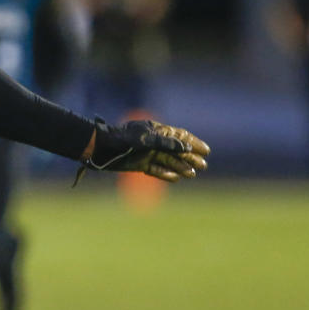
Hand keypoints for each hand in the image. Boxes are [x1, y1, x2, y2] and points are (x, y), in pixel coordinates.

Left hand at [76, 119, 209, 184]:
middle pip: (176, 150)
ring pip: (168, 160)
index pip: (179, 136)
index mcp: (156, 131)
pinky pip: (156, 169)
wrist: (101, 148)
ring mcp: (146, 153)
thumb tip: (185, 148)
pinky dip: (165, 173)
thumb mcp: (145, 139)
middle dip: (190, 157)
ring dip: (181, 167)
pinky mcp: (139, 164)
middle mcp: (153, 142)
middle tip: (203, 165)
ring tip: (193, 174)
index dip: (193, 143)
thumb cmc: (122, 139)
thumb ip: (165, 143)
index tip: (206, 150)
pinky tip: (176, 178)